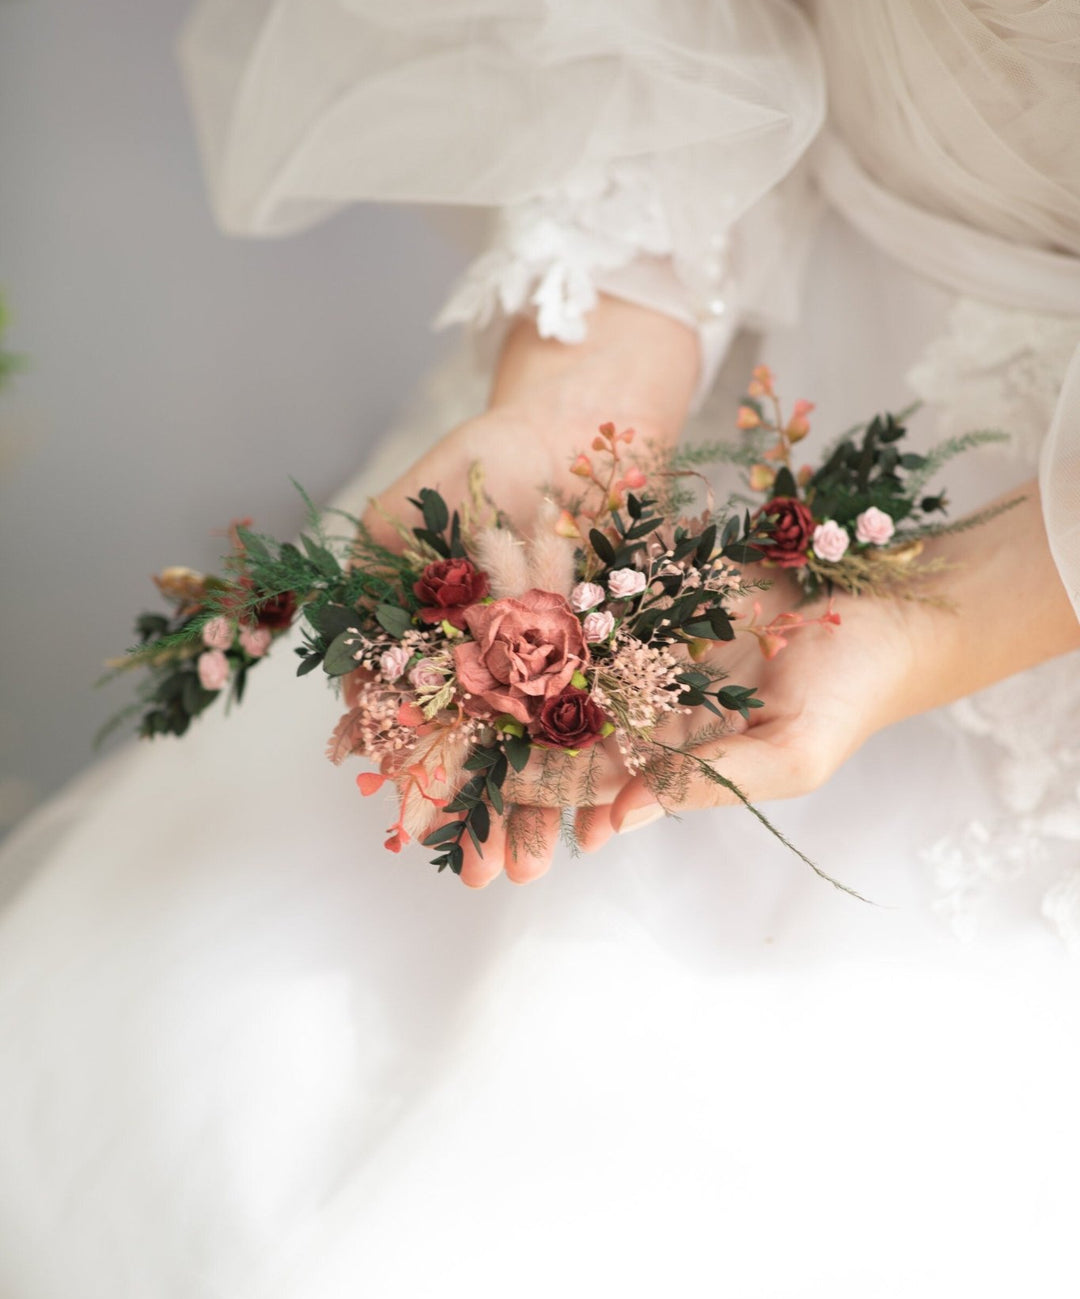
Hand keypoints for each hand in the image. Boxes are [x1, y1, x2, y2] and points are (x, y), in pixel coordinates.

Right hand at [359, 294, 701, 882]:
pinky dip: (604, 770)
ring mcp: (551, 668)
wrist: (584, 419)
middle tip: (483, 879)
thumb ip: (383, 582)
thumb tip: (369, 676)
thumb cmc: (481, 457)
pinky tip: (605, 818)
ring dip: (536, 814)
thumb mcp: (405, 511)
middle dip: (478, 817)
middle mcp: (488, 667)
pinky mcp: (614, 658)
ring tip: (538, 870)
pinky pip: (607, 724)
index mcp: (429, 645)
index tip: (410, 826)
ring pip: (542, 754)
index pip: (411, 725)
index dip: (409, 776)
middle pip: (479, 755)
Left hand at [459, 478, 1079, 885]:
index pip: (580, 783)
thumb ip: (706, 784)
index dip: (528, 793)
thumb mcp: (787, 758)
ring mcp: (639, 641)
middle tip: (431, 719)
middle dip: (495, 715)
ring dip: (508, 629)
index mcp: (660, 760)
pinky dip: (549, 567)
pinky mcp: (648, 583)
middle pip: (552, 714)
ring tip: (453, 619)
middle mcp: (639, 705)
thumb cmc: (846, 700)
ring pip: (561, 641)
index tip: (473, 797)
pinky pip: (590, 578)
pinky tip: (501, 551)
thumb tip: (620, 819)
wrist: (886, 608)